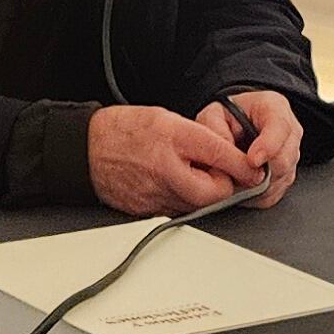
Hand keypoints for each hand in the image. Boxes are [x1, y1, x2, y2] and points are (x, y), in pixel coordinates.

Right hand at [89, 102, 254, 215]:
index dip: (240, 168)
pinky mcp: (147, 213)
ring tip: (183, 172)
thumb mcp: (169, 120)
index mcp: (174, 145)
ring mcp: (155, 198)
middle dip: (219, 183)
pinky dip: (180, 200)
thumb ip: (205, 140)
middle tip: (212, 169)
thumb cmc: (124, 130)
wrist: (84, 150)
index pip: (224, 163)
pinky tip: (167, 184)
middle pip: (214, 194)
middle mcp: (166, 175)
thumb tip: (238, 161)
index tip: (249, 169)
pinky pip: (176, 211)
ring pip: (197, 205)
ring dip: (199, 193)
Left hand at [205, 92, 301, 208]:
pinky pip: (276, 193)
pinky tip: (243, 184)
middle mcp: (289, 132)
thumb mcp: (214, 115)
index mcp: (274, 107)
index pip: (280, 127)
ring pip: (281, 179)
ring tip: (235, 177)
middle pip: (285, 159)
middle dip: (260, 171)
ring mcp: (291, 155)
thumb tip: (226, 154)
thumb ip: (216, 130)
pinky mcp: (287, 175)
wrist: (233, 127)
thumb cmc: (227, 118)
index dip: (268, 146)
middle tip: (235, 174)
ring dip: (257, 184)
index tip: (253, 160)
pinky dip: (258, 194)